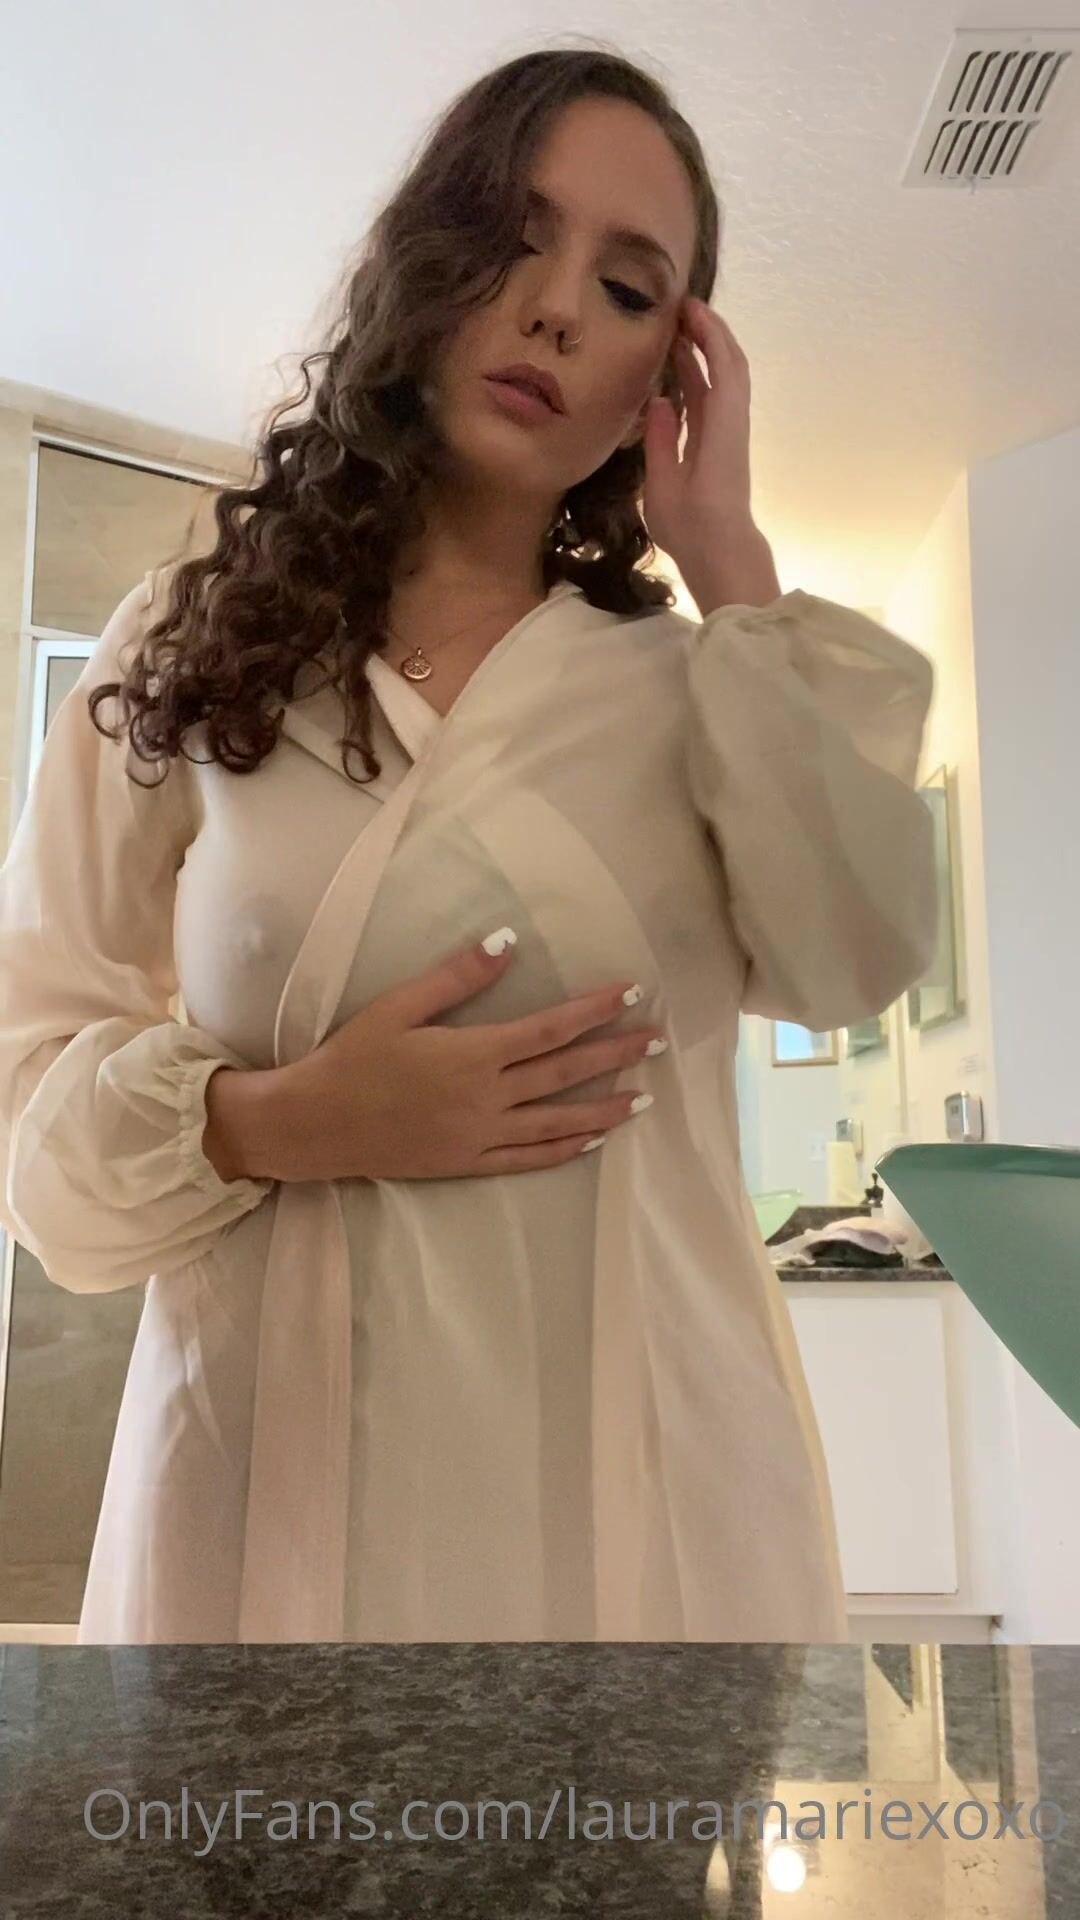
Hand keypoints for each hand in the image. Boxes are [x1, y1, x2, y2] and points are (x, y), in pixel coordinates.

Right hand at [275, 936, 666, 1180]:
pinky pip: (528, 1159)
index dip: (594, 1011)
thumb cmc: (350, 1058)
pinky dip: (564, 1150)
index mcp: (473, 1054)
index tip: (630, 994)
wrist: (312, 1125)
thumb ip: (456, 977)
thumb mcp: (397, 1007)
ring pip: (557, 1123)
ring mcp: (480, 1136)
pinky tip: (592, 1141)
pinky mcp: (467, 1163)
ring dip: (604, 1108)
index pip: (550, 1028)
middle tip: (658, 1042)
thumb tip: (506, 941)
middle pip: (564, 1074)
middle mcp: (486, 1099)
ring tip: (644, 1098)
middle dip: (615, 1055)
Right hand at [642, 295, 780, 613]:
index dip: (708, 332)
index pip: (722, 366)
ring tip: (677, 330)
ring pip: (724, 379)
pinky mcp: (722, 443)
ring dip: (706, 350)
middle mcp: (730, 423)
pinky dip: (702, 374)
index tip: (686, 308)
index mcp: (720, 428)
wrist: (721, 554)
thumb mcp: (663, 484)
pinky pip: (715, 396)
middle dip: (709, 331)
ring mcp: (728, 432)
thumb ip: (660, 439)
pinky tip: (680, 368)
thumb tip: (660, 400)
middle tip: (679, 308)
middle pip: (729, 363)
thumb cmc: (691, 526)